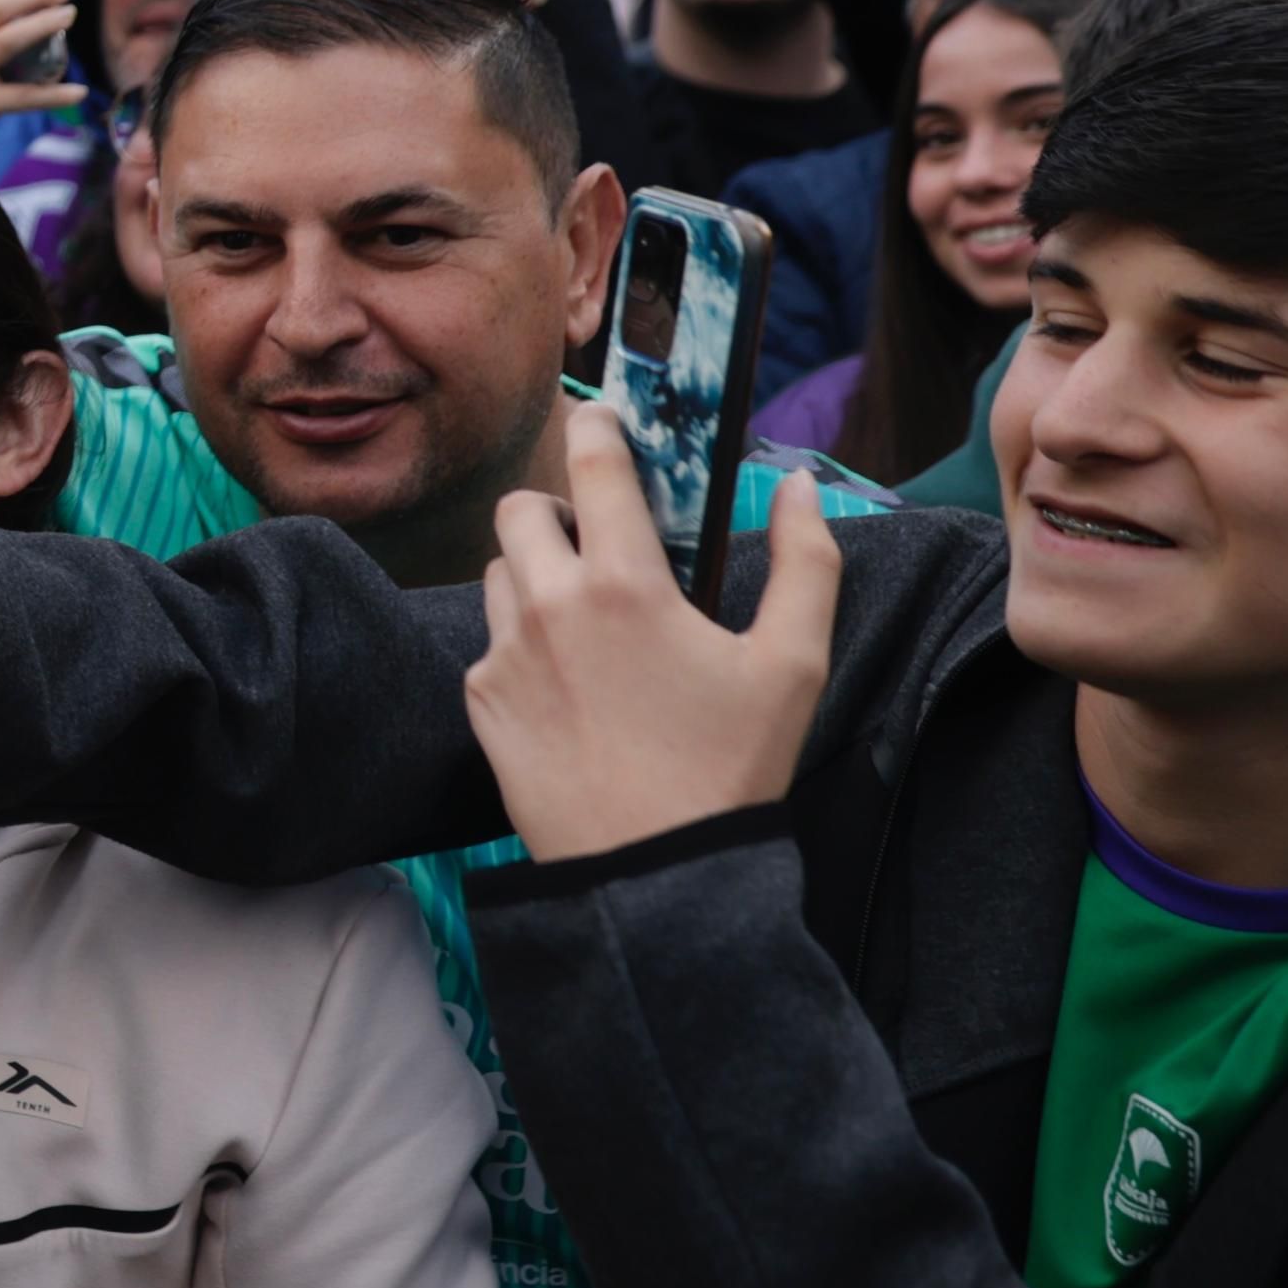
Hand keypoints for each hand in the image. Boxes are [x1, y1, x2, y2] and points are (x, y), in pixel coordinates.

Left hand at [465, 407, 838, 858]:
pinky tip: (570, 687)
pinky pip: (489, 644)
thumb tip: (799, 484)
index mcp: (624, 585)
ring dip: (536, 576)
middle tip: (598, 544)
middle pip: (519, 511)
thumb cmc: (730, 769)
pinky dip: (520, 646)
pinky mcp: (480, 702)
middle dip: (556, 510)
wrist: (653, 871)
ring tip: (590, 622)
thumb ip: (806, 562)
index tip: (600, 415)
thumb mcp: (793, 665)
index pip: (592, 465)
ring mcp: (504, 655)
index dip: (595, 426)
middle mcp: (548, 607)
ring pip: (500, 575)